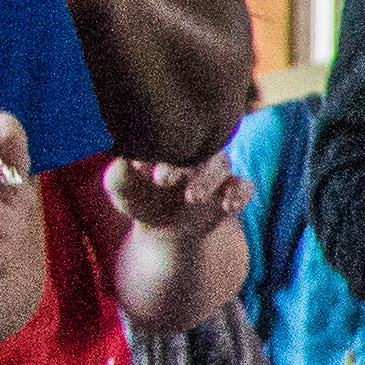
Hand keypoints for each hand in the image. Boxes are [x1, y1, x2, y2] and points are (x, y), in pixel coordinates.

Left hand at [109, 156, 246, 231]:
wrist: (164, 227)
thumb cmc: (139, 198)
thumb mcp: (121, 189)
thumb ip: (119, 175)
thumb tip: (127, 161)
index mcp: (169, 143)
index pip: (170, 136)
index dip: (159, 149)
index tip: (142, 169)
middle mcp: (196, 152)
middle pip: (198, 146)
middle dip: (182, 163)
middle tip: (162, 181)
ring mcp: (216, 170)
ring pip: (222, 164)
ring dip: (208, 180)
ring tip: (192, 199)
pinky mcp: (233, 190)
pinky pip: (245, 185)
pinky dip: (239, 193)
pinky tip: (228, 207)